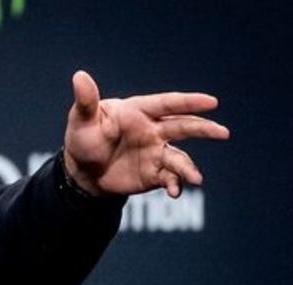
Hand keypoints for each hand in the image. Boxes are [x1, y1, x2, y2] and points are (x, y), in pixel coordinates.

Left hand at [62, 70, 229, 197]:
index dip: (189, 102)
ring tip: (197, 178)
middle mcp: (153, 130)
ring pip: (179, 157)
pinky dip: (175, 184)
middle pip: (183, 127)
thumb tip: (79, 76)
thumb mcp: (81, 121)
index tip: (212, 102)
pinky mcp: (154, 173)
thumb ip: (86, 101)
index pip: (167, 103)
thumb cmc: (83, 139)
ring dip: (188, 167)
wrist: (82, 172)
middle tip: (222, 133)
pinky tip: (174, 191)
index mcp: (139, 112)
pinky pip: (169, 178)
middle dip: (203, 129)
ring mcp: (156, 152)